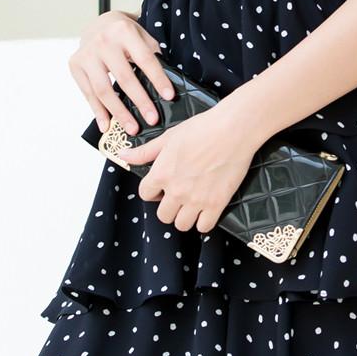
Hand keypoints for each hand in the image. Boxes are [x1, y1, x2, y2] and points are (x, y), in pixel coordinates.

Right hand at [68, 9, 175, 136]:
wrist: (99, 24)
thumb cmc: (126, 34)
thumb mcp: (142, 35)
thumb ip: (153, 55)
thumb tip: (165, 86)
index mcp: (125, 31)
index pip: (145, 59)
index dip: (158, 79)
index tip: (168, 96)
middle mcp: (103, 41)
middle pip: (124, 77)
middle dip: (140, 101)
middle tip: (152, 119)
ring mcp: (87, 54)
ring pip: (104, 89)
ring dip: (119, 112)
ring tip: (132, 128)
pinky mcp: (75, 65)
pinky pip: (88, 93)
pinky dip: (98, 111)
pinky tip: (106, 125)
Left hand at [124, 102, 257, 234]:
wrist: (232, 129)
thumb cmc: (201, 128)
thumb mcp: (168, 137)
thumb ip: (145, 151)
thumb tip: (123, 154)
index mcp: (161, 173)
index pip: (145, 195)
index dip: (153, 192)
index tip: (162, 188)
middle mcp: (176, 190)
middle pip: (163, 215)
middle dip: (169, 207)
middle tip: (179, 197)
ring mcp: (196, 199)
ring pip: (181, 225)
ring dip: (185, 217)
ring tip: (192, 205)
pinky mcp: (216, 204)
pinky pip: (204, 227)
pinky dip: (204, 222)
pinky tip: (206, 210)